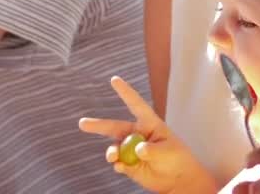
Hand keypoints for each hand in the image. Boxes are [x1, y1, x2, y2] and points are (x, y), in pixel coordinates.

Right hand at [78, 76, 216, 193]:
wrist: (177, 180)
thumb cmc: (177, 158)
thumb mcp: (168, 151)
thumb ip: (152, 150)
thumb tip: (137, 150)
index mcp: (149, 124)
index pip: (136, 105)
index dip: (125, 92)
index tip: (114, 79)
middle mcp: (136, 135)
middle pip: (114, 127)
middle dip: (98, 125)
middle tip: (82, 123)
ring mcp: (130, 150)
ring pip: (114, 148)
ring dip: (111, 152)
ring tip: (113, 157)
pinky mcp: (128, 165)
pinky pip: (117, 163)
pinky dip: (118, 165)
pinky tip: (122, 167)